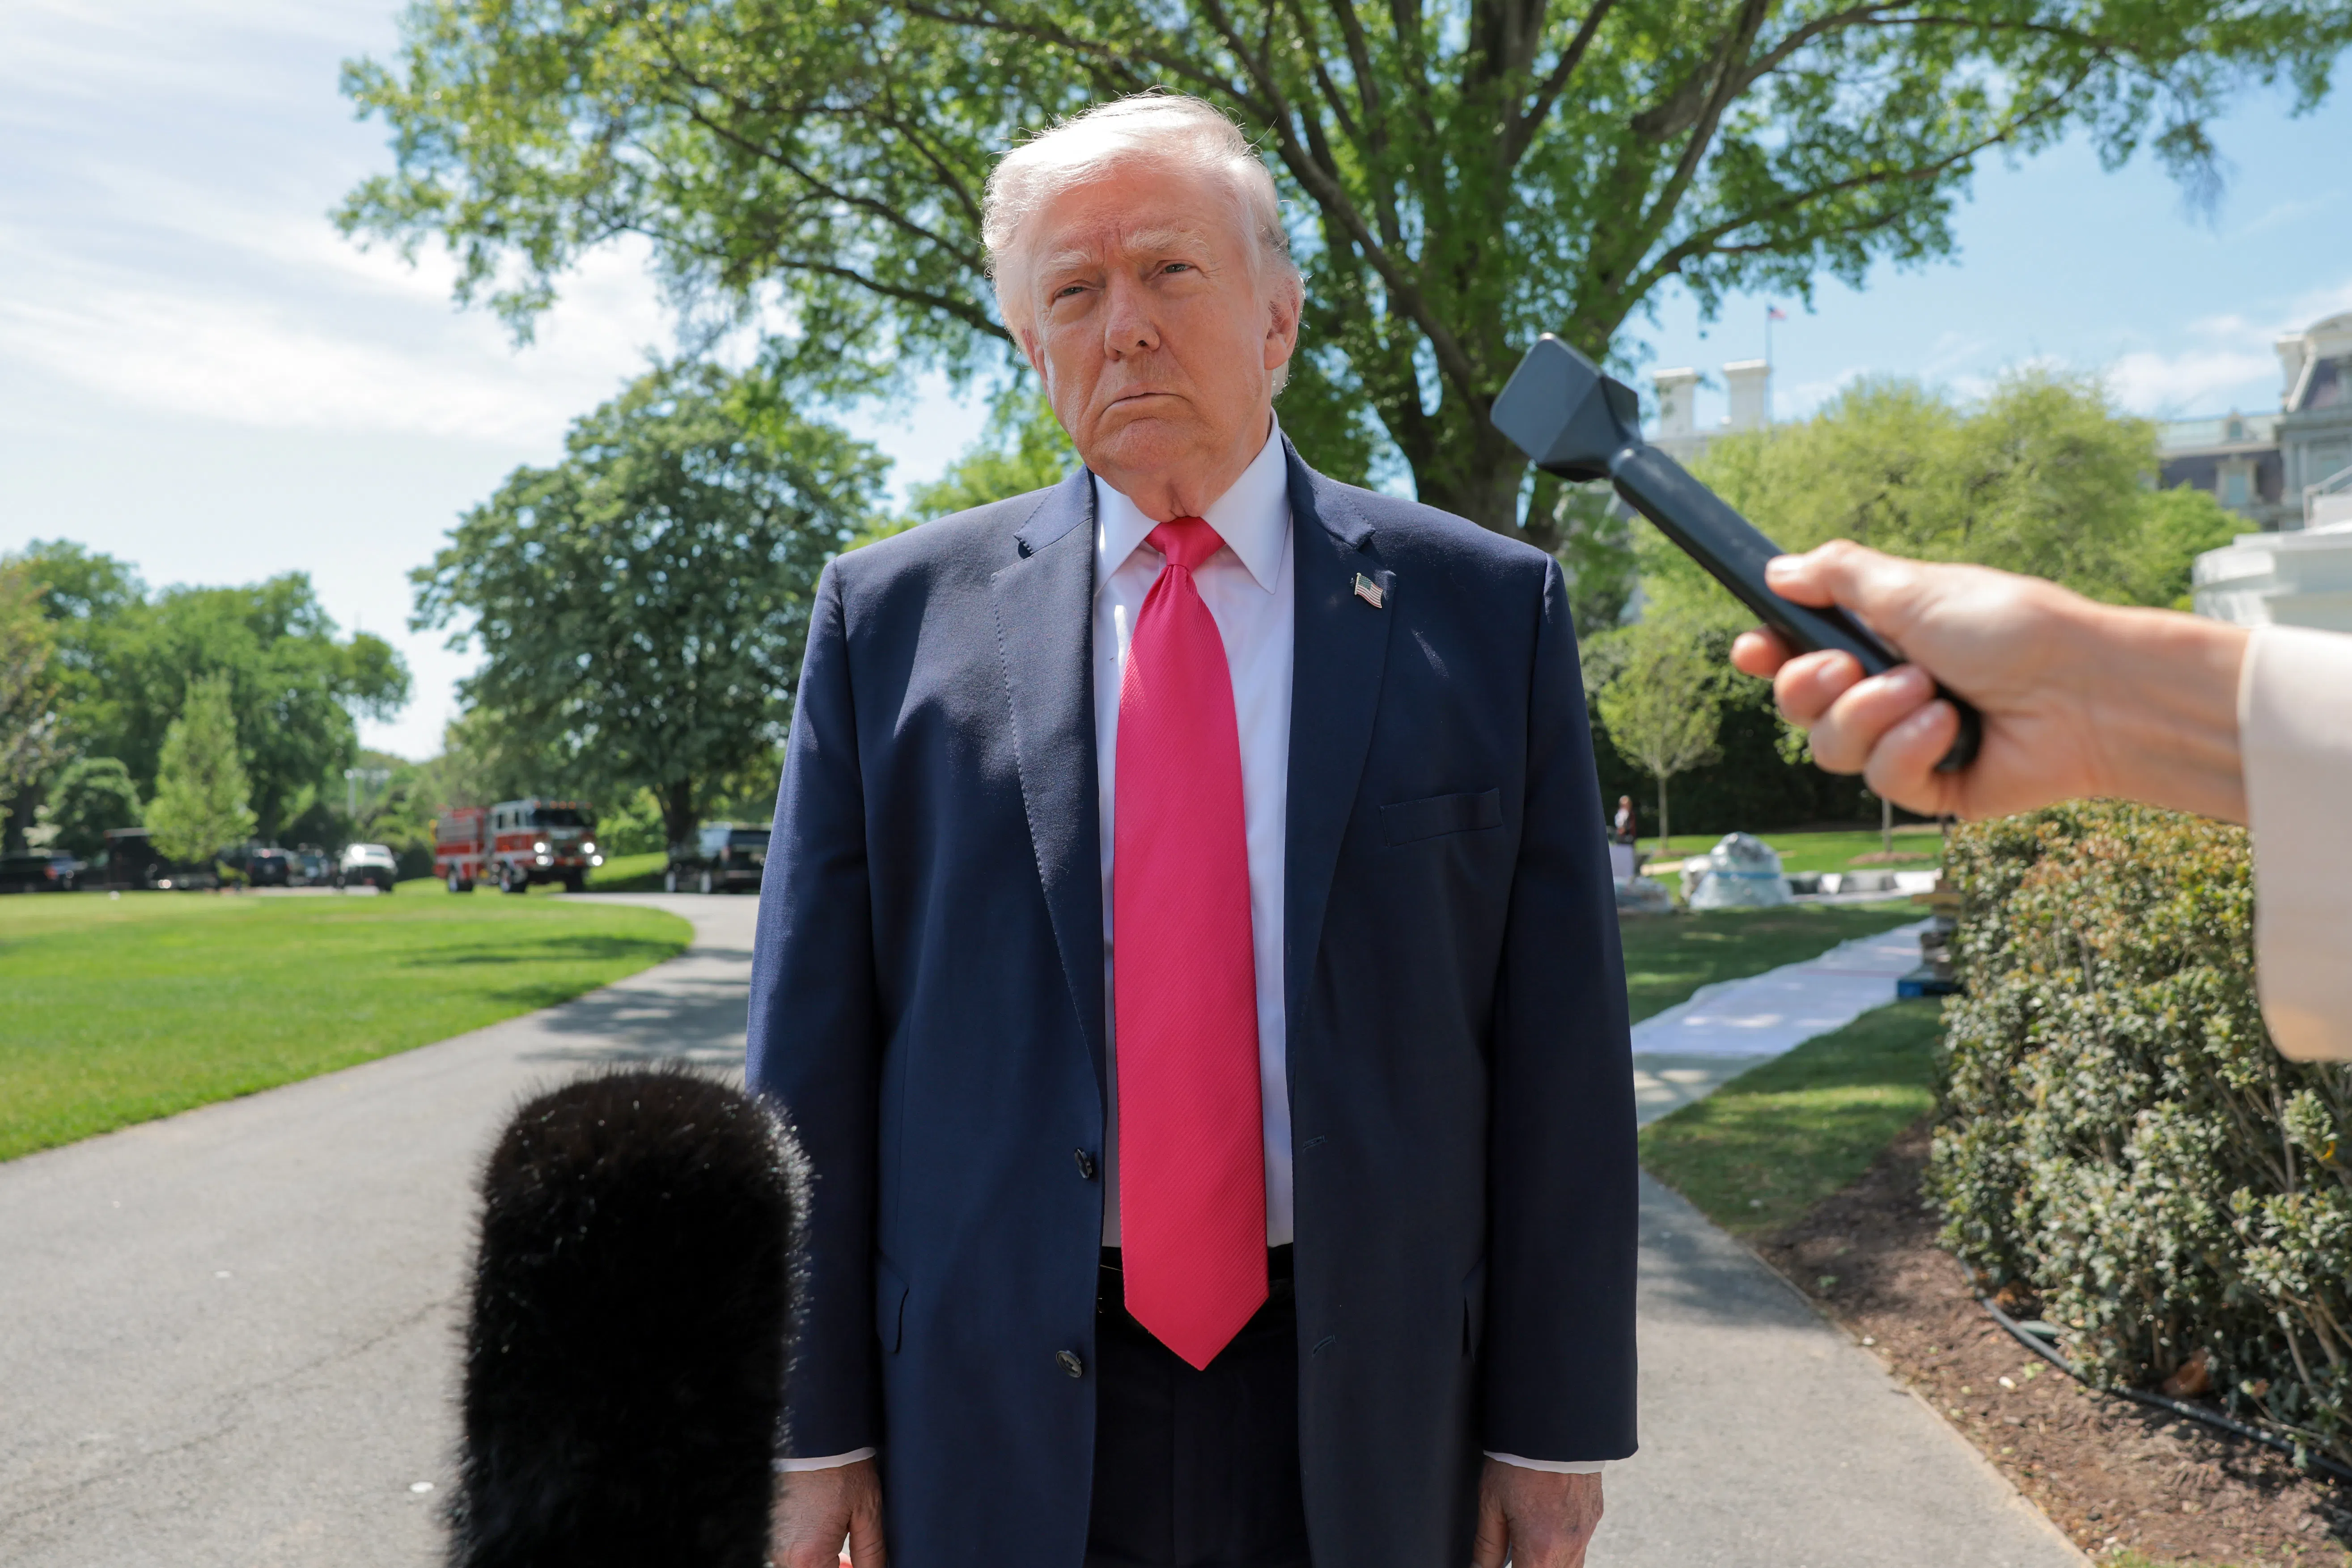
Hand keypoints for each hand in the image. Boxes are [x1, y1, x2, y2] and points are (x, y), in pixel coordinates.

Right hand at [769, 1458, 885, 1567]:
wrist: (814, 1433)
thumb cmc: (843, 1468)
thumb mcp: (868, 1513)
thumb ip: (872, 1554)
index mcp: (810, 1558)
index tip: (858, 1564)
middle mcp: (783, 1554)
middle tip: (851, 1557)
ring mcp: (772, 1540)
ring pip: (800, 1564)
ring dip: (820, 1559)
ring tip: (837, 1534)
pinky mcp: (768, 1526)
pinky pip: (789, 1548)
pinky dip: (806, 1545)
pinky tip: (820, 1526)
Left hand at [1472, 1460, 1601, 1567]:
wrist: (1554, 1423)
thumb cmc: (1518, 1460)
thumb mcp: (1491, 1502)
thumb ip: (1487, 1546)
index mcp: (1541, 1550)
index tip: (1505, 1560)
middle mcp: (1570, 1547)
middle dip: (1531, 1565)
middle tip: (1516, 1549)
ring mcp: (1587, 1531)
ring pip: (1571, 1566)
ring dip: (1548, 1561)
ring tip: (1530, 1540)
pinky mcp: (1595, 1514)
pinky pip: (1581, 1543)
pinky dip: (1563, 1544)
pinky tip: (1546, 1523)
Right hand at [1728, 540, 2247, 823]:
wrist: (2085, 690)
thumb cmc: (2012, 627)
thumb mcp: (1916, 587)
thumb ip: (1840, 577)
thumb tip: (1778, 570)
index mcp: (1879, 640)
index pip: (1796, 654)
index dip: (1767, 656)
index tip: (1753, 649)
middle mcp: (1885, 692)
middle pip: (1798, 707)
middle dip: (1813, 686)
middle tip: (1852, 665)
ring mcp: (1906, 742)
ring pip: (1830, 748)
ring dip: (1871, 714)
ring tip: (1927, 691)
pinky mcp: (1931, 787)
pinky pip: (1880, 780)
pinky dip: (1908, 748)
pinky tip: (1949, 727)